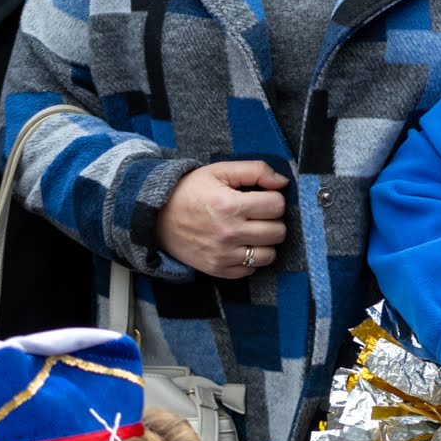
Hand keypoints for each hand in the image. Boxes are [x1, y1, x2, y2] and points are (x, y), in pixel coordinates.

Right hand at [156, 159, 288, 277]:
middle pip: (278, 232)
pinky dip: (250, 259)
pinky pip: (250, 270)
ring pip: (269, 255)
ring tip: (252, 231)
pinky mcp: (217, 269)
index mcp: (230, 205)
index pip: (277, 206)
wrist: (157, 217)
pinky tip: (240, 245)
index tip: (263, 198)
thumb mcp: (220, 171)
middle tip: (259, 214)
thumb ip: (255, 170)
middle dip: (273, 220)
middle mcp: (228, 233)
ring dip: (265, 242)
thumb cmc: (191, 190)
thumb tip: (283, 182)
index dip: (274, 199)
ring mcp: (223, 254)